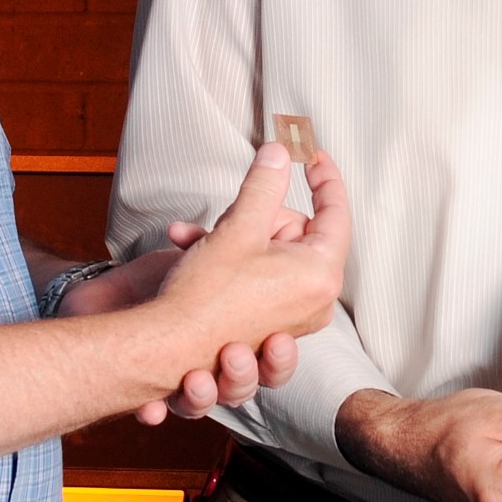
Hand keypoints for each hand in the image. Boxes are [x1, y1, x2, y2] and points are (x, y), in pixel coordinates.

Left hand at [57, 232, 261, 423]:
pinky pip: (157, 409)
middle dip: (245, 375)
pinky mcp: (153, 388)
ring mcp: (190, 379)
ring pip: (208, 401)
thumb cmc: (170, 280)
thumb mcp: (212, 249)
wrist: (112, 296)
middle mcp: (222, 365)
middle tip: (235, 354)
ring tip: (196, 376)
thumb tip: (270, 188)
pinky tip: (150, 410)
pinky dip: (155, 411)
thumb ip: (244, 229)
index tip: (276, 340)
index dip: (279, 357)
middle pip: (246, 387)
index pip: (276, 359)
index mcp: (246, 335)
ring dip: (207, 394)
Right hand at [130, 144, 349, 421]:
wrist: (166, 348)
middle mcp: (316, 300)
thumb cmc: (205, 296)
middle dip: (258, 216)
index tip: (313, 156)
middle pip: (298, 233)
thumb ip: (265, 184)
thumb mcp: (238, 226)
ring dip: (236, 236)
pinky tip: (195, 254)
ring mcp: (296, 318)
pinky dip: (232, 263)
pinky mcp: (272, 327)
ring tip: (204, 239)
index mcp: (320, 274)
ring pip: (274, 253)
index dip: (324, 177)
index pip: (336, 211)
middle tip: (227, 217)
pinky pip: (260, 278)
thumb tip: (280, 153)